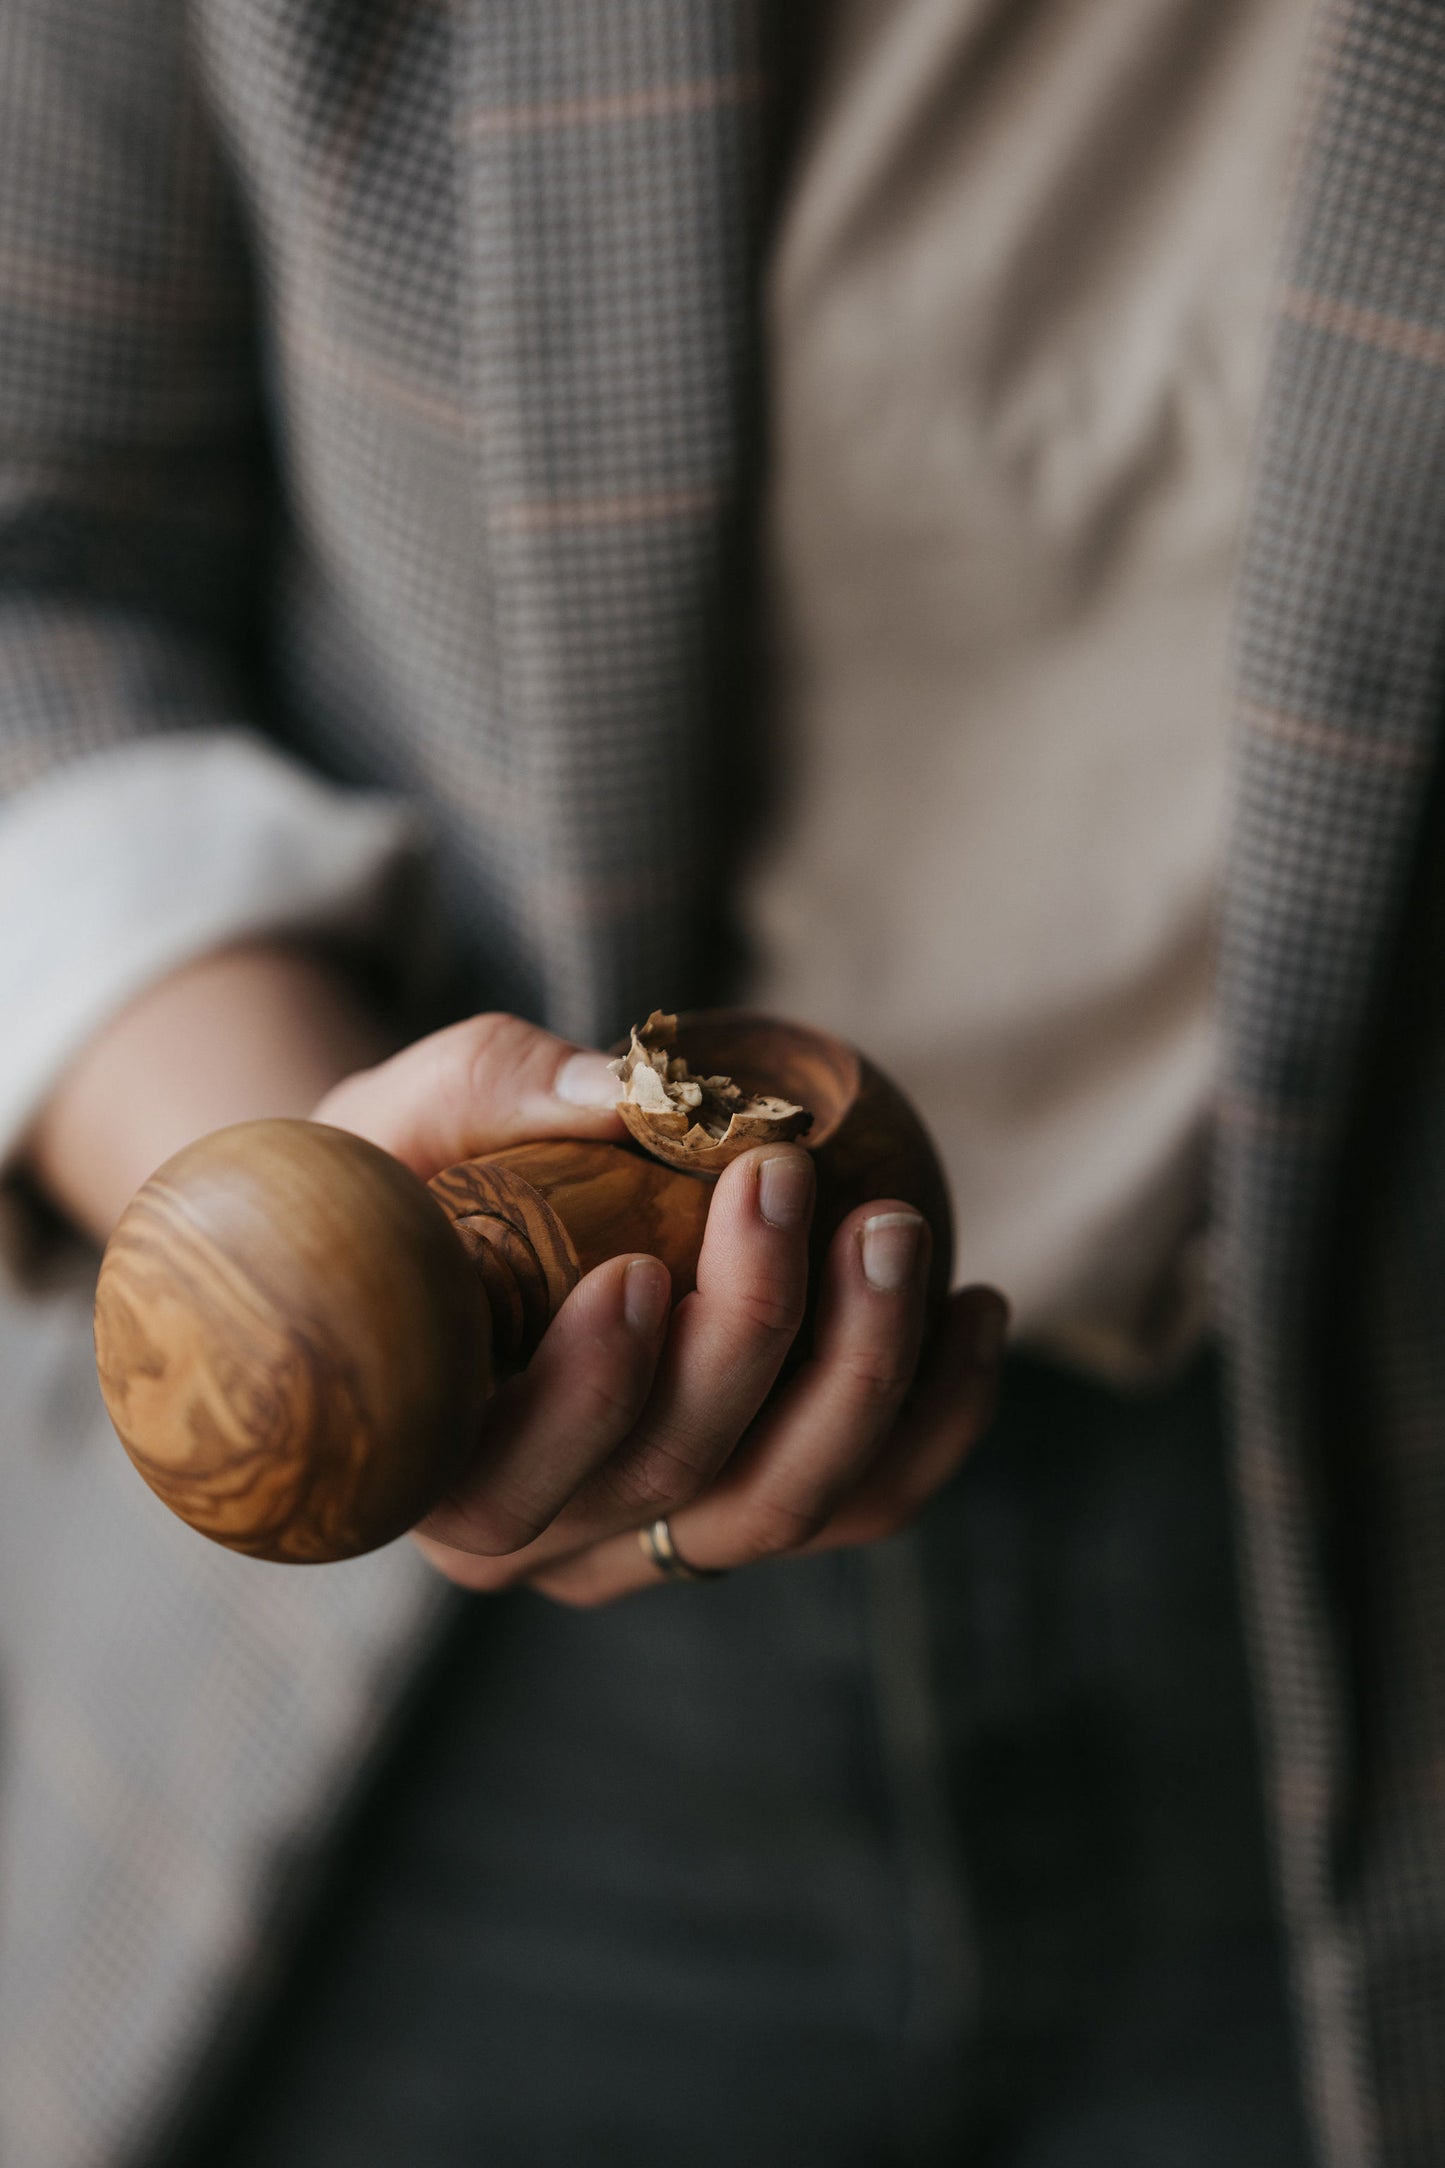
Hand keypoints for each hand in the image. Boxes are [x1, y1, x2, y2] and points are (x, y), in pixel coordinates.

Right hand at [317, 1011, 1008, 1603]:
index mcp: (429, 1468)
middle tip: (784, 1175)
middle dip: (751, 1330)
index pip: (508, 1483)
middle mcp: (541, 1538)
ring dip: (863, 1370)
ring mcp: (654, 1542)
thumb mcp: (412, 1103)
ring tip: (899, 1228)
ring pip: (781, 1504)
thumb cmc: (412, 1160)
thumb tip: (623, 1089)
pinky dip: (937, 1419)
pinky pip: (863, 1503)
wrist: (447, 1224)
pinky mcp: (750, 1513)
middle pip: (671, 1483)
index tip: (641, 1270)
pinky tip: (975, 1307)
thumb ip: (493, 1093)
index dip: (589, 1398)